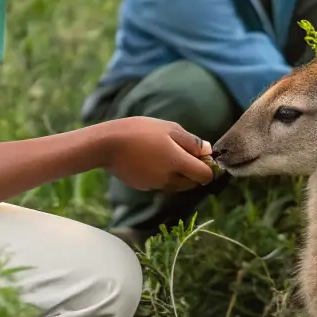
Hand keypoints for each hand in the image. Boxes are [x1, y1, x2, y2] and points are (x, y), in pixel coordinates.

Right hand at [98, 117, 216, 191]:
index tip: (202, 156)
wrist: (107, 145)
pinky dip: (162, 176)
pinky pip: (161, 184)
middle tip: (183, 152)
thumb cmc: (140, 131)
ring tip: (165, 154)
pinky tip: (151, 160)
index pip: (205, 176)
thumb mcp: (169, 129)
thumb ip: (191, 142)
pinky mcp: (144, 187)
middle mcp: (169, 179)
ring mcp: (156, 185)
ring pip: (176, 185)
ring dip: (178, 175)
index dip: (208, 167)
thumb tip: (208, 152)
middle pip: (192, 183)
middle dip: (193, 172)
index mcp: (178, 163)